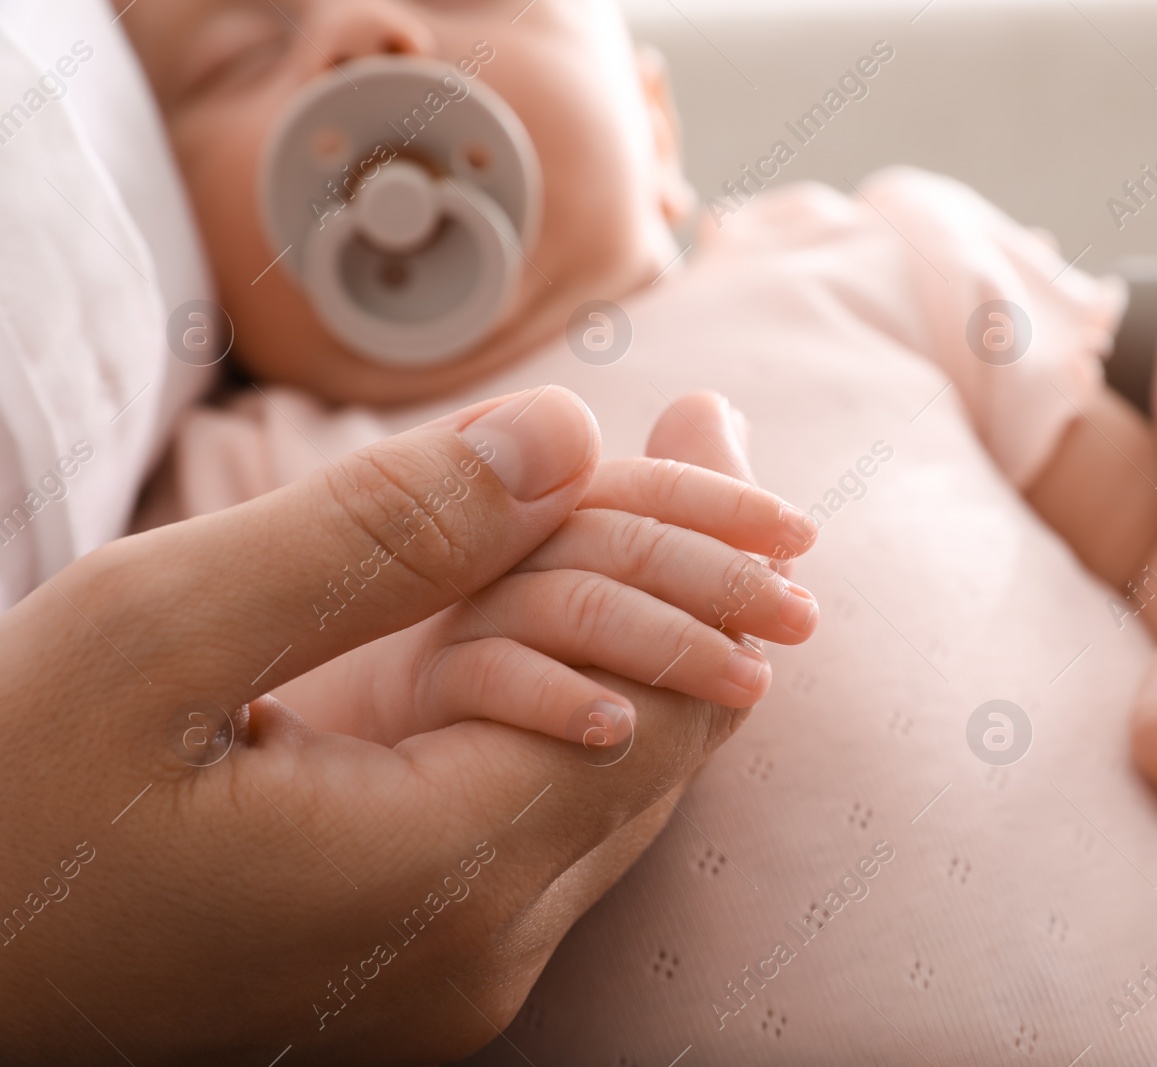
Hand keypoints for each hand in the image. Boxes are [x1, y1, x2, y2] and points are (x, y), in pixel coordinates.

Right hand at [0, 388, 767, 1063]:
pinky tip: (563, 613)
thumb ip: (376, 538)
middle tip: (717, 442)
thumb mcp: (157, 637)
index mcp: (435, 882)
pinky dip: (573, 706)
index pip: (651, 707)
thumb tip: (564, 436)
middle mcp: (480, 958)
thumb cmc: (0, 803)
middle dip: (694, 585)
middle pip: (659, 750)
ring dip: (644, 641)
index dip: (698, 559)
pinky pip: (546, 824)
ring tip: (669, 504)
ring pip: (615, 791)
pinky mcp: (420, 969)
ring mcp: (455, 980)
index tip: (715, 427)